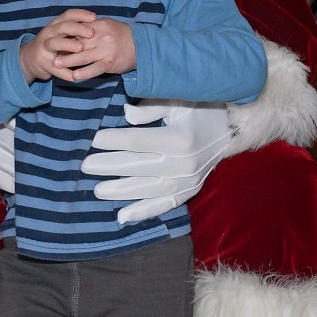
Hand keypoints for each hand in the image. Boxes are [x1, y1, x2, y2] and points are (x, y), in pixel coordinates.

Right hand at [19, 8, 99, 82]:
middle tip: (91, 33)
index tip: (94, 17)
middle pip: (62, 27)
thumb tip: (98, 25)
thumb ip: (75, 30)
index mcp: (55, 25)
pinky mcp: (42, 63)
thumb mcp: (61, 34)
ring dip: (67, 45)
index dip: (81, 15)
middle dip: (77, 28)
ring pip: (54, 43)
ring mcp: (43, 48)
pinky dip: (64, 73)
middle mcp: (48, 33)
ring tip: (80, 48)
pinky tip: (74, 77)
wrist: (30, 59)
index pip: (68, 15)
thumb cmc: (53, 44)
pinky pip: (54, 68)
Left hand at [53, 16, 135, 81]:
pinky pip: (94, 69)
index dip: (65, 35)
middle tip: (48, 50)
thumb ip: (92, 27)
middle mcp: (102, 37)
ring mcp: (106, 51)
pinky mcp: (109, 63)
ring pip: (83, 56)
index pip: (79, 29)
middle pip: (78, 43)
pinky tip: (74, 75)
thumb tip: (75, 29)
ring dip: (68, 60)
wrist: (141, 46)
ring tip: (56, 64)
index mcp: (100, 26)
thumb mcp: (107, 25)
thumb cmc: (122, 35)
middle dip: (62, 47)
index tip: (54, 38)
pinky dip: (83, 72)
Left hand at [81, 102, 236, 222]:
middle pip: (137, 166)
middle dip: (108, 166)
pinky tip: (122, 216)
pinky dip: (143, 212)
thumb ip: (150, 108)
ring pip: (146, 189)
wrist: (231, 130)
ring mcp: (188, 181)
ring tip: (97, 191)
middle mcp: (183, 163)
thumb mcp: (176, 99)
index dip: (113, 141)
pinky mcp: (190, 191)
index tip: (93, 140)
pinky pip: (163, 205)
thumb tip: (125, 115)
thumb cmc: (199, 109)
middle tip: (85, 166)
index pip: (137, 142)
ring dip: (120, 191)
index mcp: (179, 138)